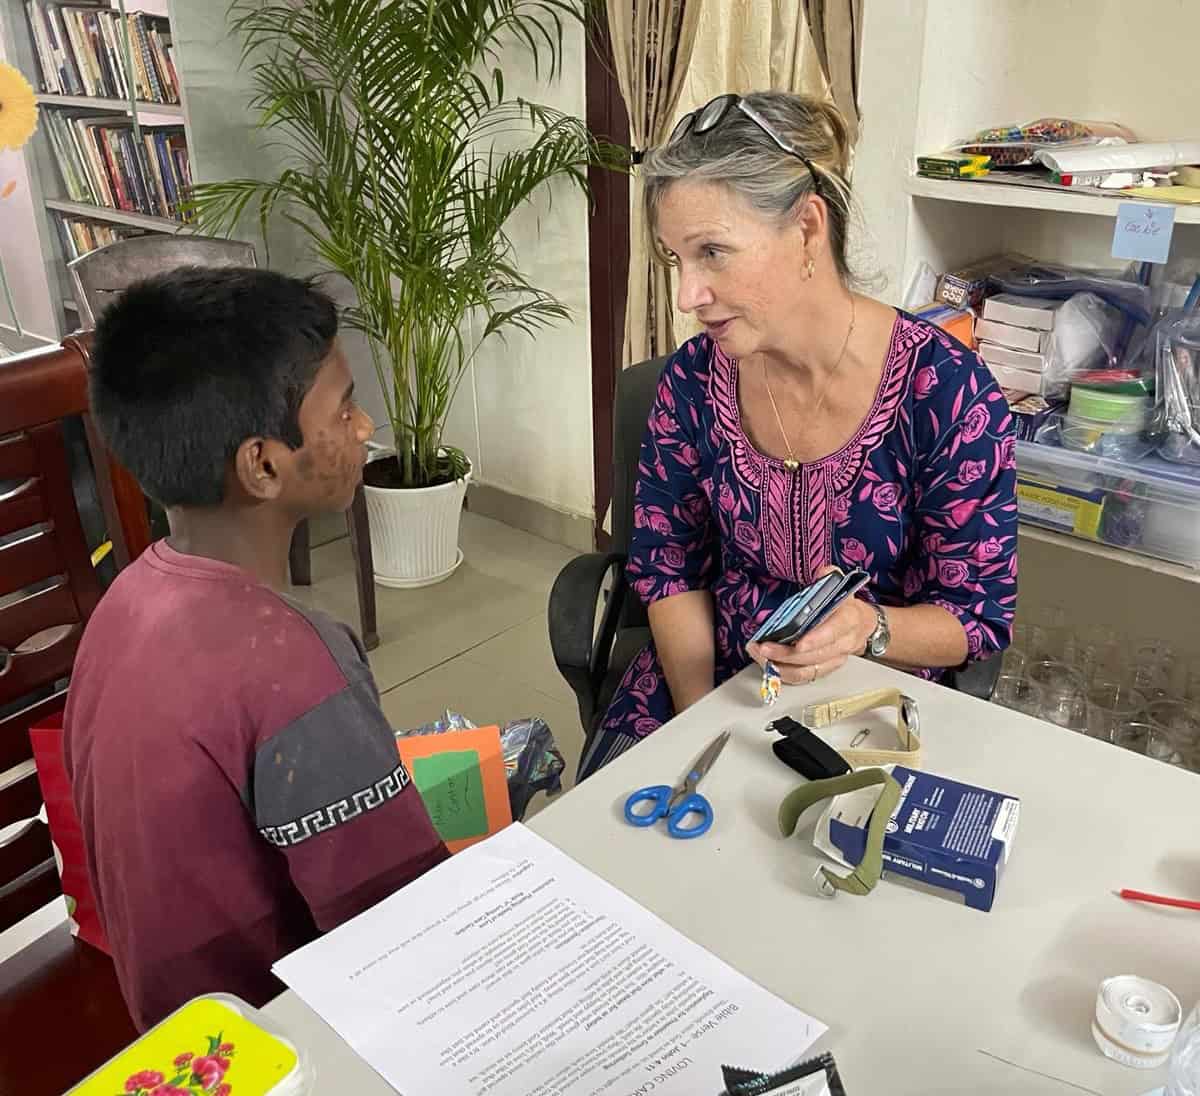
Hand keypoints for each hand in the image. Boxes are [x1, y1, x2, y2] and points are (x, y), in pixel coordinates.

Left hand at [746, 567, 877, 686]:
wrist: (862, 626)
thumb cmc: (845, 605)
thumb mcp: (840, 586)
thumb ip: (829, 578)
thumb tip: (822, 572)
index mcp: (848, 620)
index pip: (833, 632)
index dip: (816, 639)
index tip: (798, 643)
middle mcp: (843, 643)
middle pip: (815, 655)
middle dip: (787, 654)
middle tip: (764, 647)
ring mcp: (834, 659)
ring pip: (807, 670)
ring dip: (780, 665)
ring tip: (759, 655)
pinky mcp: (824, 669)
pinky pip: (803, 677)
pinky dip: (783, 673)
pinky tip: (767, 663)